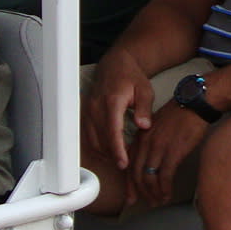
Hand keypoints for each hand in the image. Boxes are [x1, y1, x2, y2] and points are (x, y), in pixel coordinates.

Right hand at [84, 53, 154, 173]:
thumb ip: (144, 108)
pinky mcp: (85, 115)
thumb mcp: (145, 90)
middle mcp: (96, 108)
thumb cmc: (131, 78)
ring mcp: (88, 112)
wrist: (115, 66)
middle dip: (114, 155)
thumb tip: (143, 126)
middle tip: (129, 163)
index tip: (123, 163)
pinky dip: (99, 146)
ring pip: (94, 140)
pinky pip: (89, 137)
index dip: (117, 150)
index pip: (113, 131)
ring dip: (106, 152)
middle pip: (102, 139)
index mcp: (112, 101)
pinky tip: (110, 151)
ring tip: (121, 158)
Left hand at [126, 103, 210, 210]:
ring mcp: (159, 148)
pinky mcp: (173, 151)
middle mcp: (146, 143)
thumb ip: (150, 143)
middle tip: (146, 203)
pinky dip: (165, 189)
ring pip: (149, 178)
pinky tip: (167, 195)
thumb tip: (150, 161)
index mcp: (141, 137)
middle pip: (137, 174)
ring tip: (159, 201)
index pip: (130, 165)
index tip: (131, 197)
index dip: (130, 184)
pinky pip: (165, 176)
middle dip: (140, 192)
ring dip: (153, 193)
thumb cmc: (179, 115)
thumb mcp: (157, 127)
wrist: (194, 103)